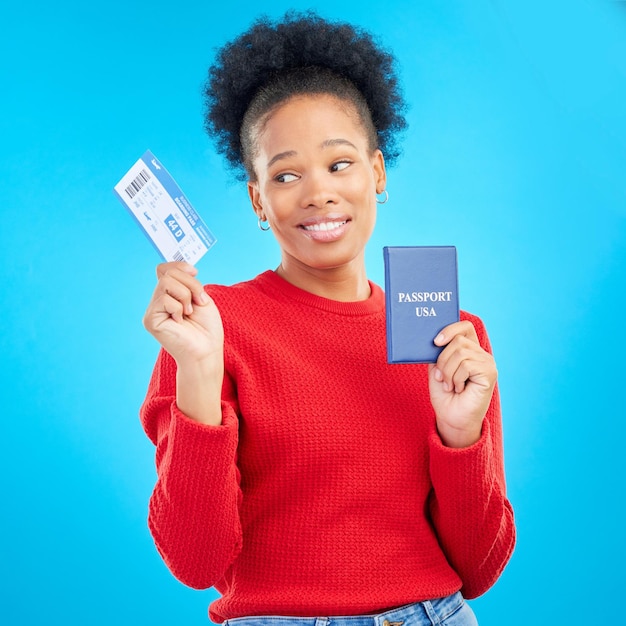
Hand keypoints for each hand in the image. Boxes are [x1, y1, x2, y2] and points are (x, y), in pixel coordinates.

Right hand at [143, 262, 223, 365]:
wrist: (207, 349)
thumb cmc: (207, 327)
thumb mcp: (200, 296)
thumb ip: (188, 282)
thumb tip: (186, 268)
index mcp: (169, 295)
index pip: (164, 269)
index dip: (179, 265)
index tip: (195, 273)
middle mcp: (158, 301)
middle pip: (168, 273)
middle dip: (190, 284)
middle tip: (199, 302)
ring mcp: (152, 310)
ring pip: (166, 282)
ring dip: (186, 295)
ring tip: (189, 312)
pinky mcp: (150, 319)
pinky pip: (164, 299)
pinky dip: (179, 308)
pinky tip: (180, 322)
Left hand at [428, 320, 496, 447]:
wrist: (452, 418)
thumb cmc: (445, 395)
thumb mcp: (437, 369)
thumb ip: (438, 352)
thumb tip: (435, 338)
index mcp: (468, 350)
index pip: (464, 327)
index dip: (450, 329)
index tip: (435, 342)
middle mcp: (480, 353)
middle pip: (458, 340)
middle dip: (442, 359)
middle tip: (441, 377)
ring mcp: (487, 362)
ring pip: (460, 352)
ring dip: (448, 372)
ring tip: (450, 385)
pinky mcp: (489, 372)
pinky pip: (466, 365)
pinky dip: (456, 378)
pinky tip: (459, 389)